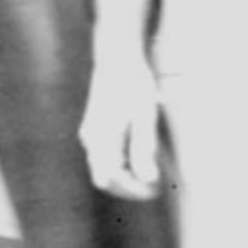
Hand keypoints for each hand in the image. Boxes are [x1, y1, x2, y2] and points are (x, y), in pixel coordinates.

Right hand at [80, 52, 162, 199]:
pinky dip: (122, 163)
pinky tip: (140, 155)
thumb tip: (148, 180)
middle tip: (156, 186)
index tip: (157, 190)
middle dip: (129, 187)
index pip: (111, 180)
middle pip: (104, 178)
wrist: (117, 56)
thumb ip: (144, 149)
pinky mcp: (95, 127)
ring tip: (152, 170)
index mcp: (100, 138)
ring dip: (126, 176)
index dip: (133, 190)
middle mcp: (90, 139)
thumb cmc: (134, 85)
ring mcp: (90, 133)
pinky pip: (105, 156)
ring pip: (104, 167)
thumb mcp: (144, 117)